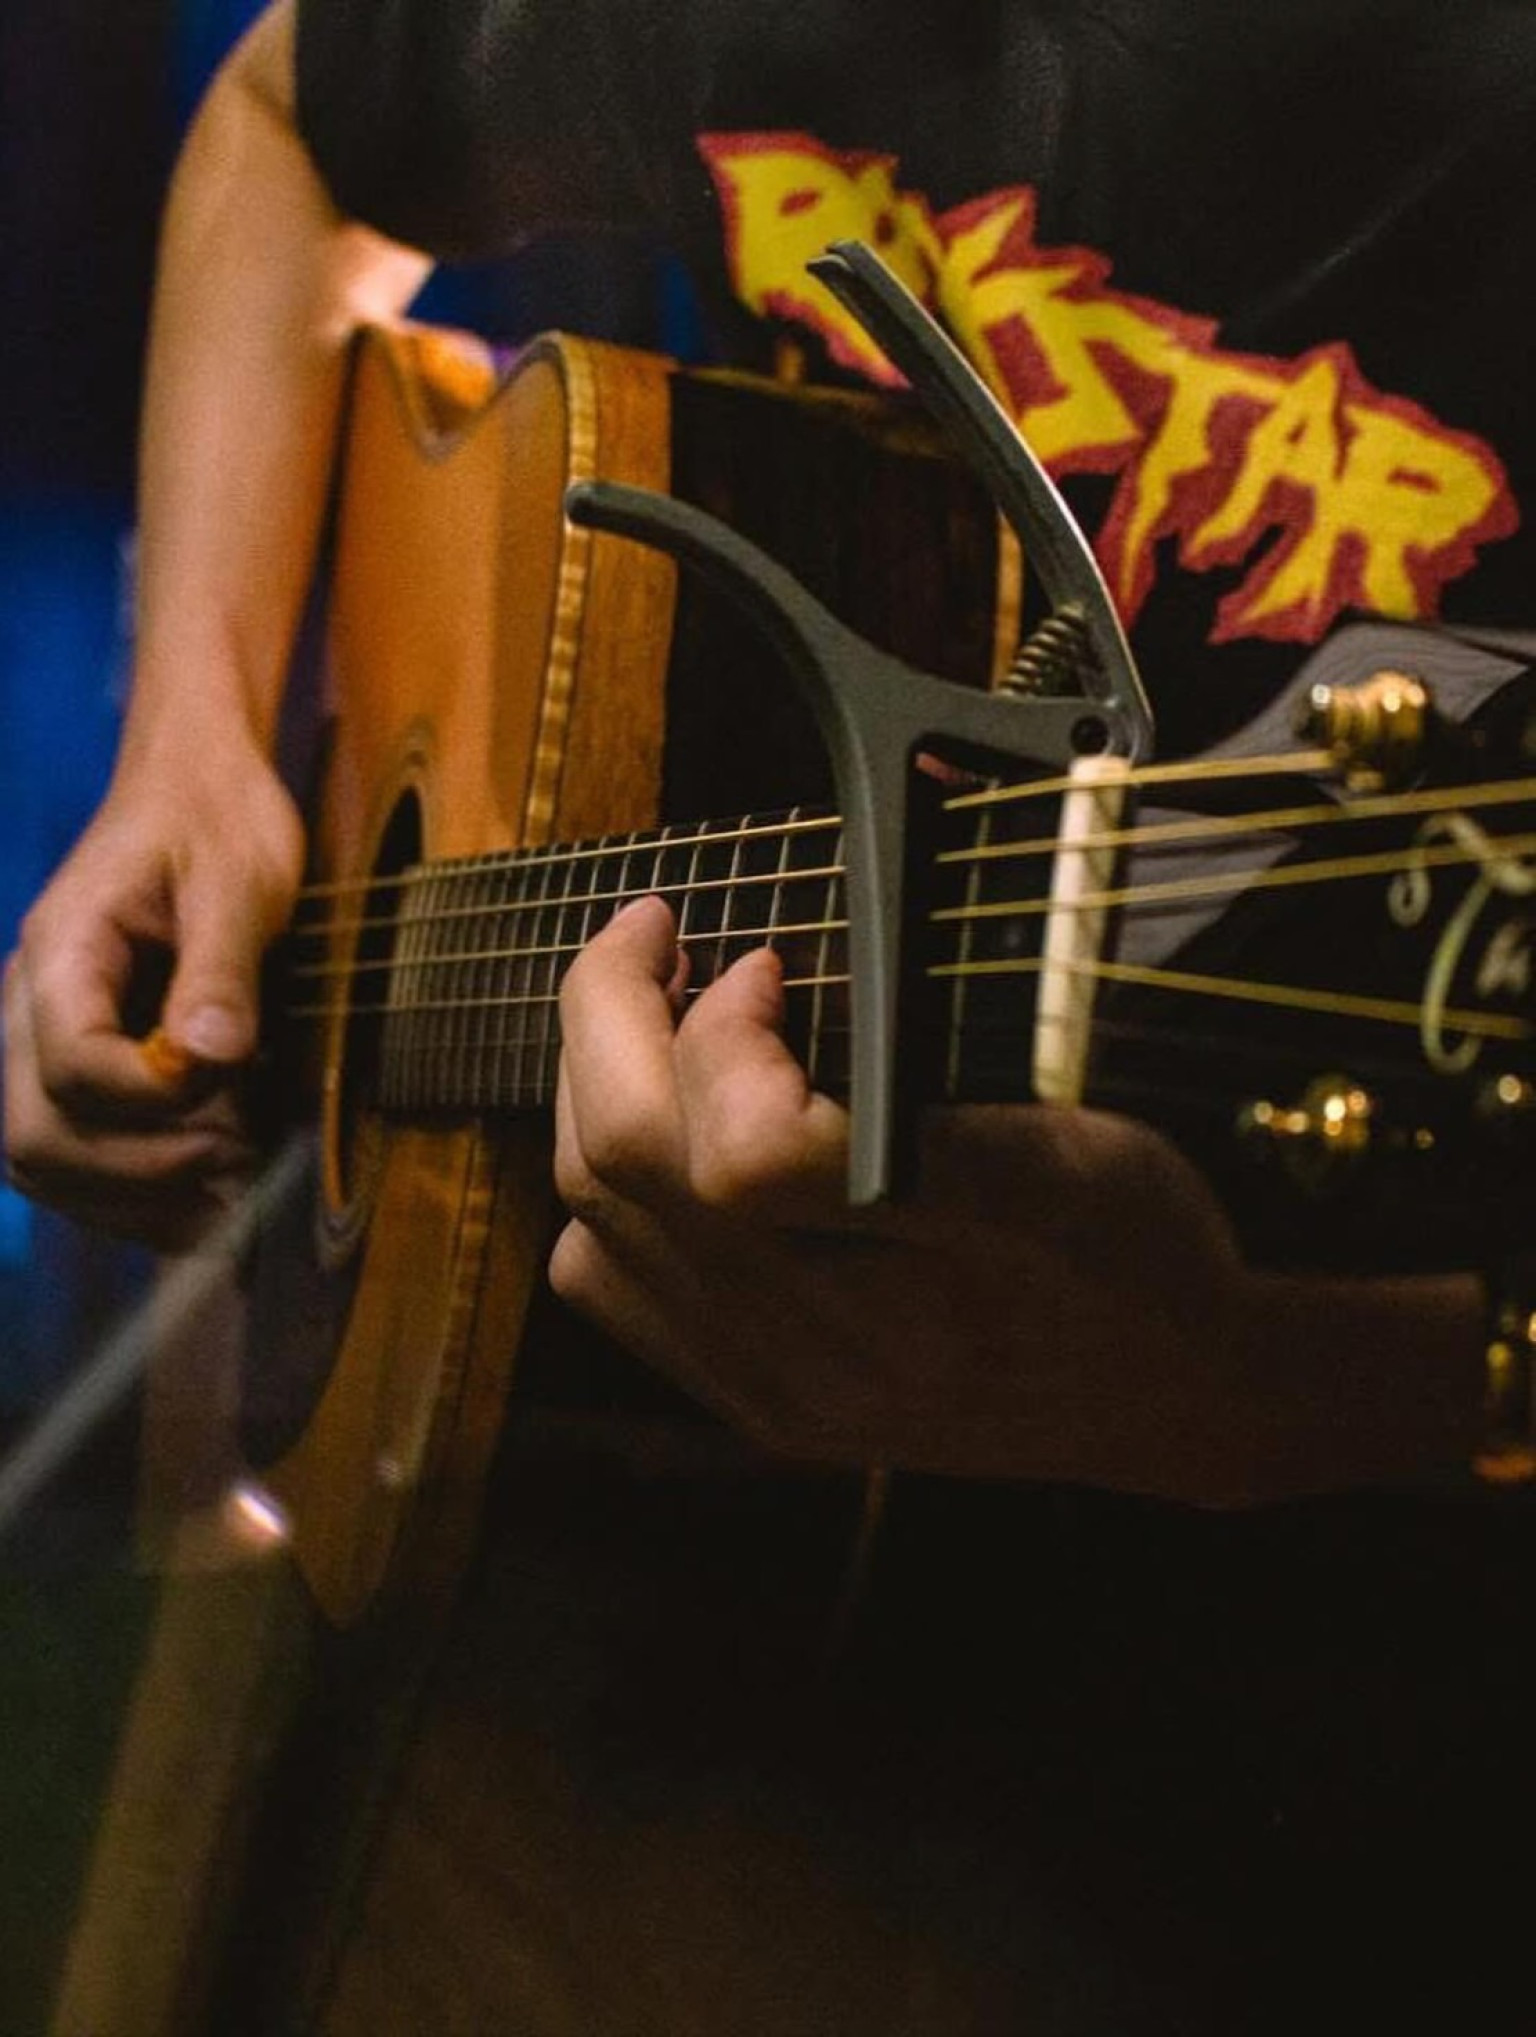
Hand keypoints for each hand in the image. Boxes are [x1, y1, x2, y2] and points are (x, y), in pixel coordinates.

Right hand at [2, 719, 302, 1248]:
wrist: (198, 790)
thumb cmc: (218, 823)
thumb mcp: (239, 882)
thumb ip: (222, 970)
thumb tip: (212, 1056)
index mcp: (62, 953)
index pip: (74, 1068)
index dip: (156, 1099)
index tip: (235, 1082)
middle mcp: (27, 1006)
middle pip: (36, 1138)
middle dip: (142, 1171)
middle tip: (239, 1160)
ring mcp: (42, 1044)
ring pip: (43, 1164)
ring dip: (136, 1200)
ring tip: (232, 1190)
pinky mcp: (75, 1070)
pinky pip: (73, 1160)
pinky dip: (134, 1198)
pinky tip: (207, 1200)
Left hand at [550, 897, 1284, 1501]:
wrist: (1174, 1398)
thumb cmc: (1136, 1245)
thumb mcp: (1070, 1149)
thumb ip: (911, 1085)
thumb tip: (756, 989)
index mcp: (924, 1278)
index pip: (735, 1154)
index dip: (721, 1029)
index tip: (764, 961)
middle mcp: (830, 1356)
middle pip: (630, 1171)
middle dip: (608, 1015)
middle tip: (648, 936)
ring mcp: (779, 1393)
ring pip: (593, 1223)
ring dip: (596, 1093)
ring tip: (652, 1023)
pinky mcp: (758, 1407)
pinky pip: (607, 1287)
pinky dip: (605, 1188)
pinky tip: (668, 1131)